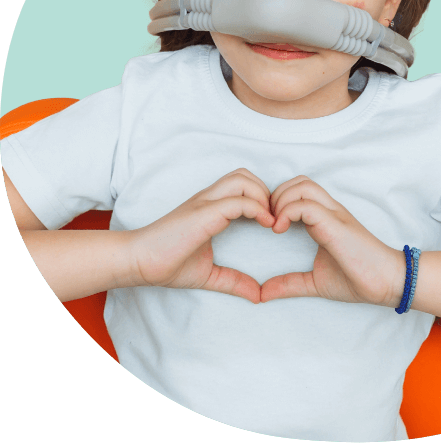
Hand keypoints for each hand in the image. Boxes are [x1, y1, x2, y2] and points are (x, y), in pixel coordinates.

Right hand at [127, 169, 274, 302]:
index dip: (262, 198)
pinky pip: (237, 201)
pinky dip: (256, 208)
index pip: (242, 185)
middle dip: (265, 191)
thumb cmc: (167, 264)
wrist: (139, 262)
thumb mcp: (208, 274)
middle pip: (245, 174)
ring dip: (262, 196)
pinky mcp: (203, 212)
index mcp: (210, 206)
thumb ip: (233, 280)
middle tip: (273, 218)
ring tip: (269, 220)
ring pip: (242, 179)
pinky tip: (266, 224)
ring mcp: (205, 202)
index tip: (273, 223)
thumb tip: (257, 295)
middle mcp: (209, 198)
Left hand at [260, 176, 401, 306]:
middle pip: (298, 181)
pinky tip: (280, 230)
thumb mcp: (315, 282)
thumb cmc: (357, 279)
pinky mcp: (335, 224)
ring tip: (275, 225)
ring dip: (281, 201)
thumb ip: (290, 283)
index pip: (298, 190)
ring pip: (302, 186)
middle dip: (276, 196)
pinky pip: (307, 206)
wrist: (388, 283)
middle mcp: (329, 210)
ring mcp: (334, 214)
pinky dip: (288, 212)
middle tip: (267, 221)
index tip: (267, 225)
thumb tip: (263, 293)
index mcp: (325, 217)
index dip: (277, 201)